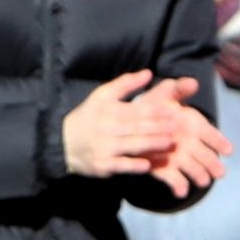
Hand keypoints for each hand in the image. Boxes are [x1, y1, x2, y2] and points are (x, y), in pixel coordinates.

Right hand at [62, 70, 178, 178]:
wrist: (61, 142)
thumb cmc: (88, 117)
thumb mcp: (101, 96)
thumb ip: (126, 84)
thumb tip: (149, 73)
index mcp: (108, 110)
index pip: (136, 110)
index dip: (156, 111)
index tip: (174, 111)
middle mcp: (106, 128)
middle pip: (137, 127)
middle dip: (158, 127)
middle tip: (178, 127)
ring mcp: (104, 148)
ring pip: (132, 145)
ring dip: (152, 144)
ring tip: (170, 143)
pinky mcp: (102, 165)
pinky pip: (120, 166)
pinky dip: (134, 166)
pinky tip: (148, 166)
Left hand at [134, 76, 232, 198]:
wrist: (132, 124)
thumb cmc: (153, 107)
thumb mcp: (163, 94)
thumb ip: (177, 89)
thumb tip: (193, 82)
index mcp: (193, 126)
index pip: (209, 134)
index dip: (219, 142)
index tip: (228, 150)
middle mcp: (189, 144)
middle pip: (204, 155)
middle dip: (212, 163)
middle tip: (221, 173)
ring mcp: (178, 158)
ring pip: (192, 168)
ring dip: (198, 175)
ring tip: (203, 182)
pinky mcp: (165, 169)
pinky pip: (173, 178)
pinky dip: (178, 185)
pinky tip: (181, 192)